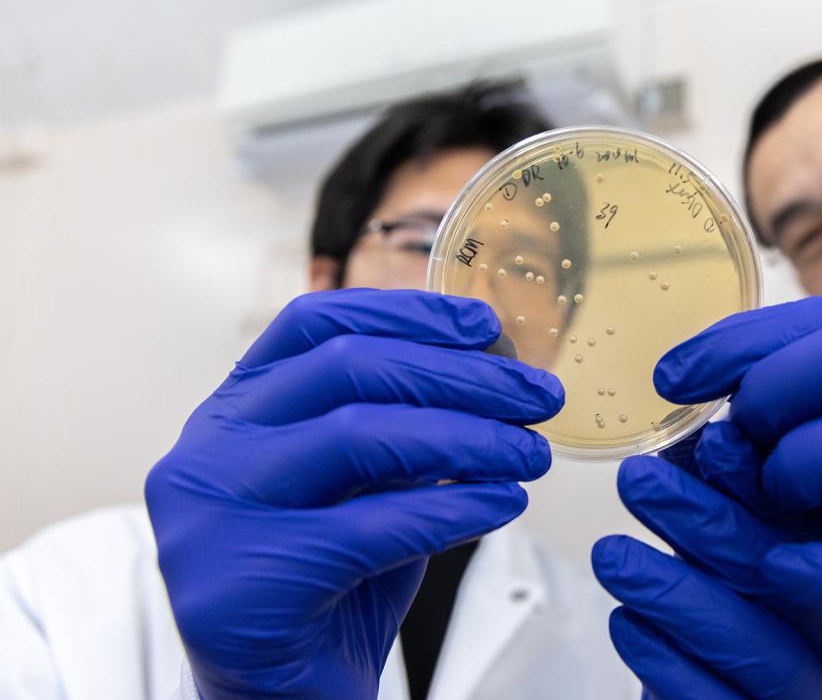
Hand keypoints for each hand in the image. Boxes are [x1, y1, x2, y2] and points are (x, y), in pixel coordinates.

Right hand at [145, 289, 562, 698]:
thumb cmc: (333, 586)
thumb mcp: (366, 486)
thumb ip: (403, 426)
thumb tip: (495, 367)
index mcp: (232, 413)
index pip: (316, 325)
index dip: (406, 312)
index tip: (484, 324)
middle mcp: (205, 452)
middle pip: (347, 369)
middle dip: (460, 376)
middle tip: (537, 396)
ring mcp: (209, 519)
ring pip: (359, 435)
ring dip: (469, 437)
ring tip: (530, 453)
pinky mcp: (237, 589)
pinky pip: (373, 527)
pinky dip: (456, 509)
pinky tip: (503, 504)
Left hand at [592, 422, 821, 698]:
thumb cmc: (753, 669)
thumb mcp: (755, 591)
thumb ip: (735, 527)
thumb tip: (697, 445)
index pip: (814, 531)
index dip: (762, 484)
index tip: (715, 440)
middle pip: (786, 581)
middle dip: (707, 522)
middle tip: (640, 481)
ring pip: (754, 646)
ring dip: (676, 592)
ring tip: (612, 554)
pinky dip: (665, 660)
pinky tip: (627, 624)